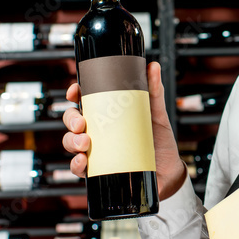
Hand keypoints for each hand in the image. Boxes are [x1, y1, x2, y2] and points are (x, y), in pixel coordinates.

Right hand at [62, 61, 187, 199]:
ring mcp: (95, 150)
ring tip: (85, 143)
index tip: (75, 91)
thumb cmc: (159, 141)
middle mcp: (97, 130)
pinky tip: (83, 161)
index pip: (84, 100)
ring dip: (71, 141)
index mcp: (107, 113)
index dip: (74, 93)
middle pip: (72, 120)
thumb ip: (154, 90)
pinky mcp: (97, 170)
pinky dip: (76, 164)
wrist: (168, 172)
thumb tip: (153, 66)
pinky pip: (77, 167)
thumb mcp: (157, 114)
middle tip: (81, 123)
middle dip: (70, 119)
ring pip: (70, 142)